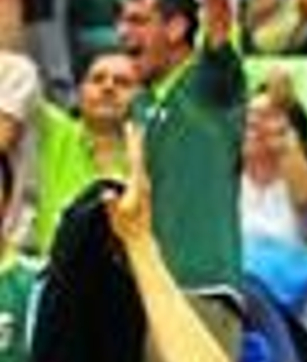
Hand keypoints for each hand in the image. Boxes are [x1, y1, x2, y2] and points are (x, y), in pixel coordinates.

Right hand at [105, 124, 153, 246]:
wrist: (140, 238)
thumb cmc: (127, 227)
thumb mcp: (116, 215)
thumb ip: (111, 203)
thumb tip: (107, 193)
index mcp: (137, 185)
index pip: (134, 159)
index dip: (132, 142)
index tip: (131, 128)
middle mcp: (143, 183)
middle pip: (139, 156)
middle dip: (136, 139)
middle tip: (134, 122)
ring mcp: (144, 186)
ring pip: (140, 161)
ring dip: (136, 146)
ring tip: (134, 131)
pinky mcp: (142, 190)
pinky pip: (138, 168)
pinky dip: (135, 156)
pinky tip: (133, 152)